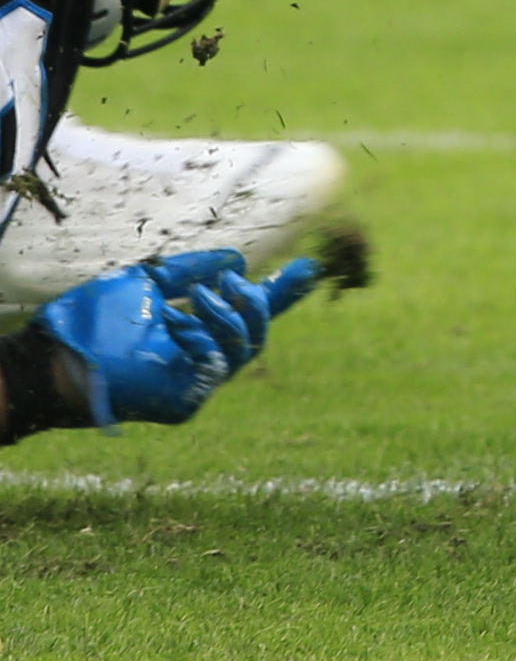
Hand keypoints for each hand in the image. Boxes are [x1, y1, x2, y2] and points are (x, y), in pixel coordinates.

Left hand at [35, 248, 320, 426]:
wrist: (58, 358)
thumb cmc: (92, 323)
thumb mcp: (149, 281)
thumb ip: (190, 269)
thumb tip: (237, 260)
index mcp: (195, 331)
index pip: (249, 313)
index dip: (282, 293)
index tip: (312, 268)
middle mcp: (202, 358)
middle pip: (259, 332)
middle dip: (258, 302)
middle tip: (234, 280)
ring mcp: (196, 382)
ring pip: (246, 348)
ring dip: (228, 316)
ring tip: (200, 295)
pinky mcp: (186, 400)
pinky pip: (215, 365)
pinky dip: (199, 337)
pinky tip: (173, 321)